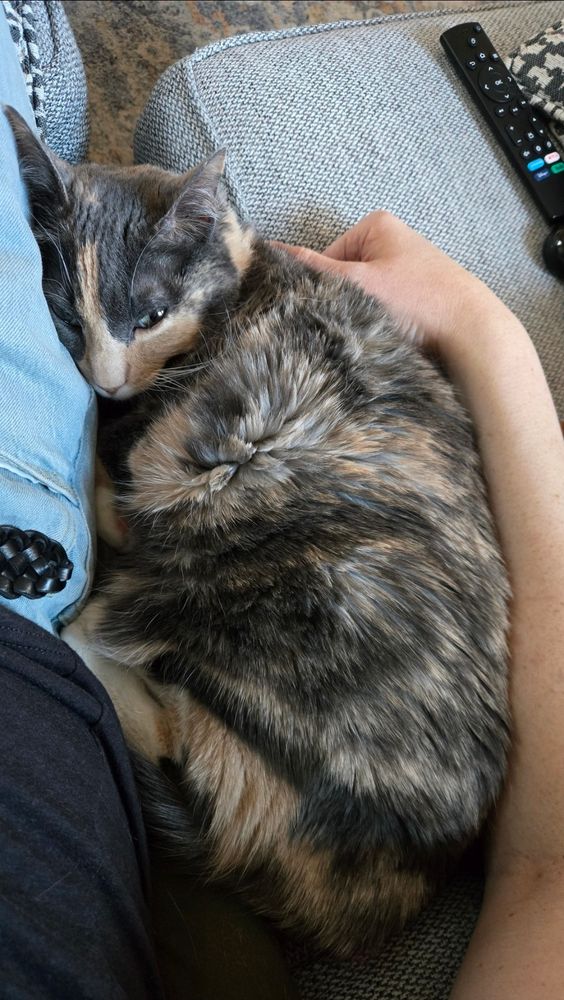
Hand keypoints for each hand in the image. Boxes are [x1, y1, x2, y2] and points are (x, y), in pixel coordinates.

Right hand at [277, 211, 515, 357]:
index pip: (326, 257)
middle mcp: (393, 241)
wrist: (472, 333)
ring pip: (365, 296)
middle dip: (346, 302)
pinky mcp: (418, 296)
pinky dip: (384, 322)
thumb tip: (272, 250)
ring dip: (365, 316)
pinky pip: (385, 308)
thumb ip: (315, 270)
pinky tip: (396, 333)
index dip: (323, 286)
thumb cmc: (420, 301)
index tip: (331, 307)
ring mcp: (407, 269)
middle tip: (359, 321)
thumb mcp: (360, 283)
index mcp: (377, 225)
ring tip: (383, 328)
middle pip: (345, 277)